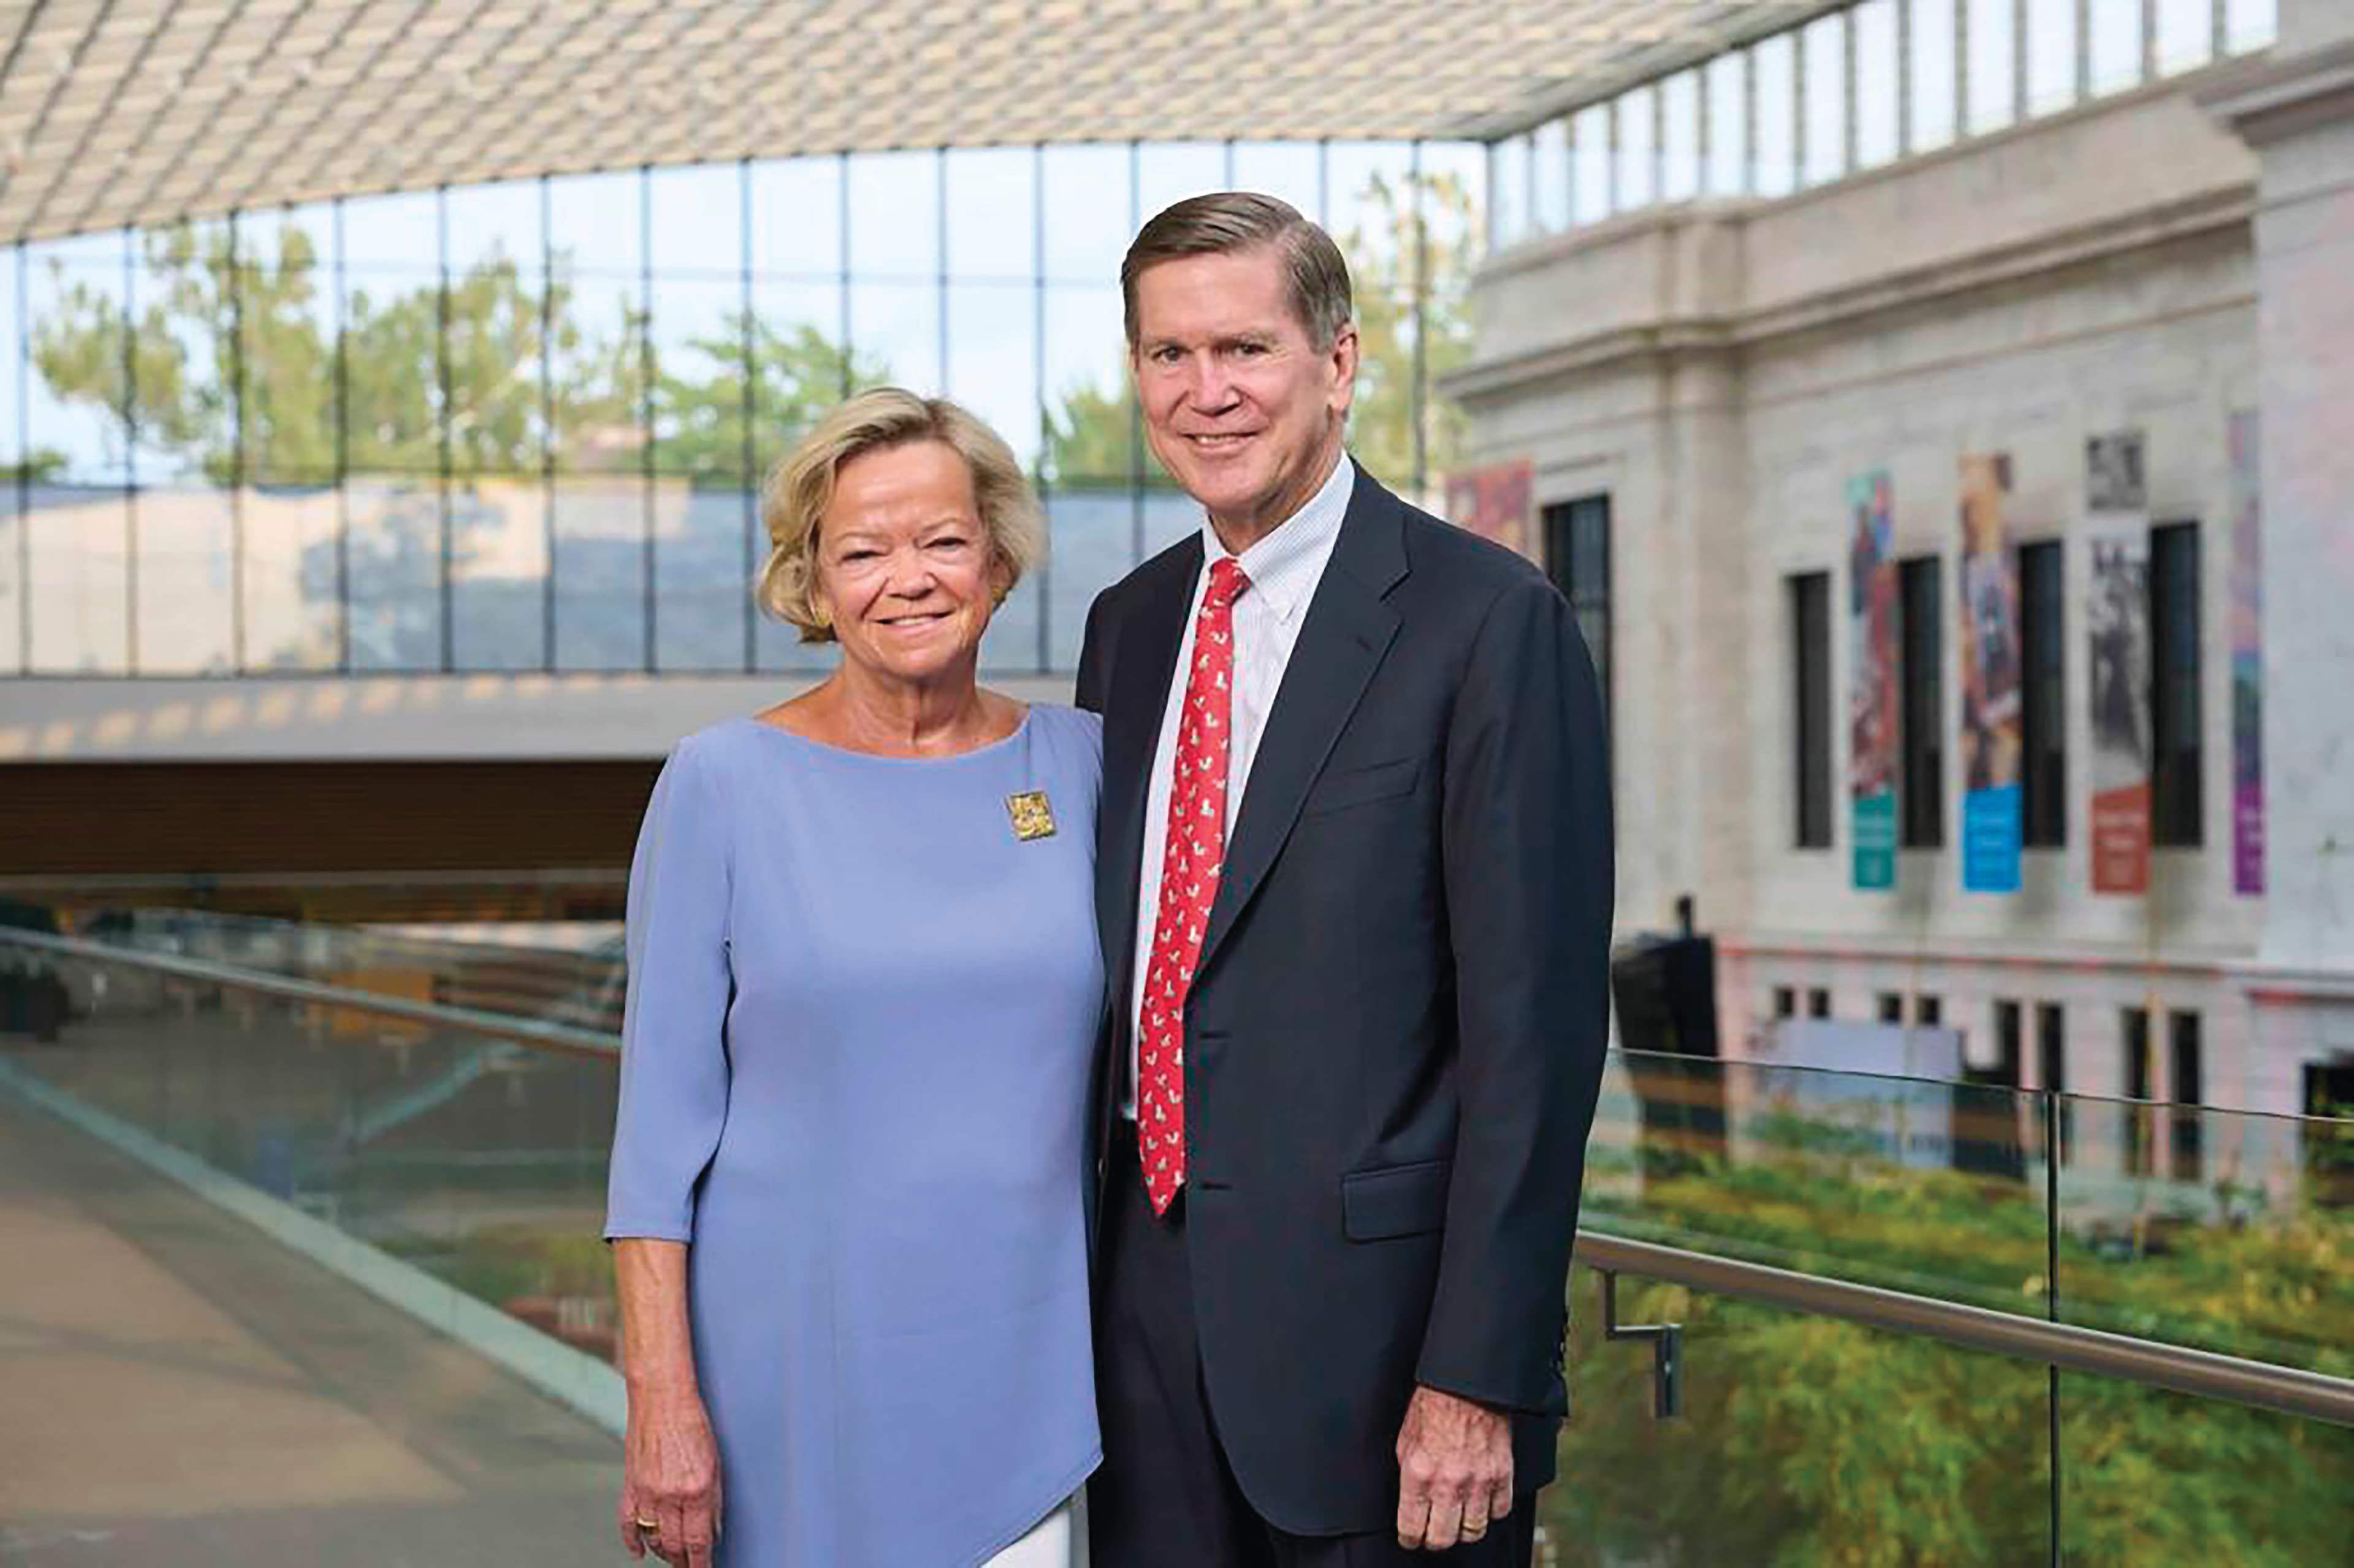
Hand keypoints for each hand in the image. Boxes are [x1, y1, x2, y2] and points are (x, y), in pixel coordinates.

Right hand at [619, 1387, 722, 1566]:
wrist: (661, 1398)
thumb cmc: (691, 1421)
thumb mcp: (715, 1461)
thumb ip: (714, 1499)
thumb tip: (713, 1529)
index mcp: (696, 1488)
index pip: (698, 1541)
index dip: (701, 1563)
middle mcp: (670, 1494)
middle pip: (675, 1545)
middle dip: (683, 1561)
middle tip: (688, 1565)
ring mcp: (647, 1492)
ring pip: (653, 1538)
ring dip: (664, 1553)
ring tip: (672, 1558)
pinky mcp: (630, 1485)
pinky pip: (628, 1523)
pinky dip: (632, 1541)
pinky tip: (639, 1551)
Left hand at [1394, 1384, 1512, 1551]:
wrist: (1466, 1383)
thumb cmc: (1433, 1404)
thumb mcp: (1405, 1440)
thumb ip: (1408, 1476)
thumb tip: (1408, 1501)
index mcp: (1419, 1474)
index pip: (1411, 1528)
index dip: (1409, 1537)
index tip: (1410, 1536)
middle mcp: (1449, 1483)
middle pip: (1443, 1539)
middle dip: (1434, 1540)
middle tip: (1432, 1533)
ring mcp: (1478, 1481)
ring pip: (1473, 1532)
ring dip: (1463, 1530)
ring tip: (1457, 1521)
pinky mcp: (1502, 1475)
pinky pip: (1500, 1512)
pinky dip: (1490, 1512)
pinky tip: (1481, 1503)